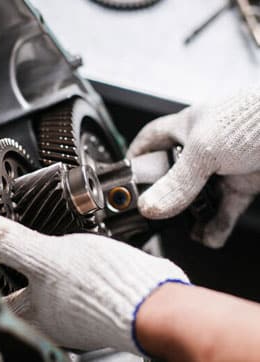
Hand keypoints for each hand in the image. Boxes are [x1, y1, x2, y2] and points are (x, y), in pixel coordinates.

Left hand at [0, 211, 188, 355]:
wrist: (156, 299)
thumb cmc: (106, 288)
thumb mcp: (48, 257)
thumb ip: (6, 243)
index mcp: (36, 310)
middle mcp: (53, 315)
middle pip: (22, 293)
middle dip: (13, 272)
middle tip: (4, 252)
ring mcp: (77, 307)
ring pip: (50, 285)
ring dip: (43, 268)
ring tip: (39, 247)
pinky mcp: (97, 295)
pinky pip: (74, 279)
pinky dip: (68, 265)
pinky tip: (75, 252)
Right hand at [128, 88, 259, 247]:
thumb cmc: (254, 119)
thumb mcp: (205, 151)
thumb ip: (177, 183)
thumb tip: (150, 207)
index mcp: (186, 127)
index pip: (150, 139)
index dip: (136, 156)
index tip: (125, 176)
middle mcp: (201, 148)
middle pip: (172, 175)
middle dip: (165, 196)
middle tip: (156, 212)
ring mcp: (222, 167)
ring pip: (197, 196)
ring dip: (192, 216)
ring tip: (187, 230)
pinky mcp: (242, 183)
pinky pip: (222, 209)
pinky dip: (216, 225)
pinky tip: (209, 236)